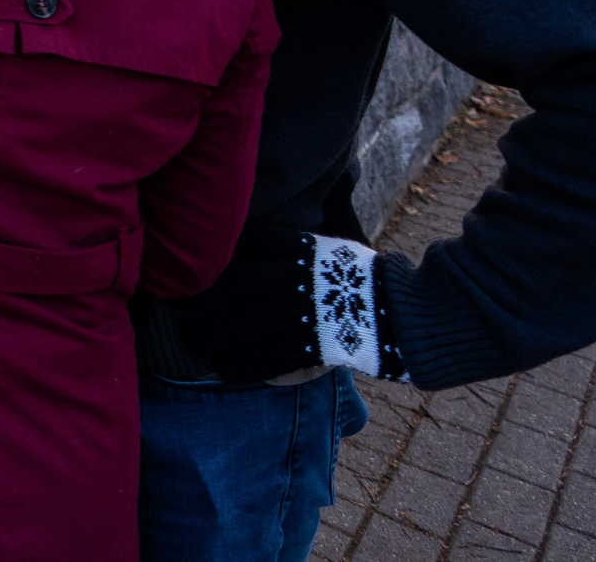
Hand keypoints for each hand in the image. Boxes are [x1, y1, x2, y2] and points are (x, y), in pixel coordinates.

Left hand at [176, 220, 406, 382]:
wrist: (409, 313)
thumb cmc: (365, 279)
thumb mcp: (332, 245)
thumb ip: (297, 239)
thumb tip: (273, 225)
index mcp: (299, 248)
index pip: (246, 241)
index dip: (216, 254)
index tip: (195, 265)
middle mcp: (294, 277)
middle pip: (230, 283)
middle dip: (200, 298)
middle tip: (186, 308)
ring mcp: (301, 312)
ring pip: (238, 323)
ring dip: (209, 334)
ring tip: (196, 341)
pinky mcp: (310, 345)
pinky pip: (262, 359)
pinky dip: (239, 366)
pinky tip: (225, 370)